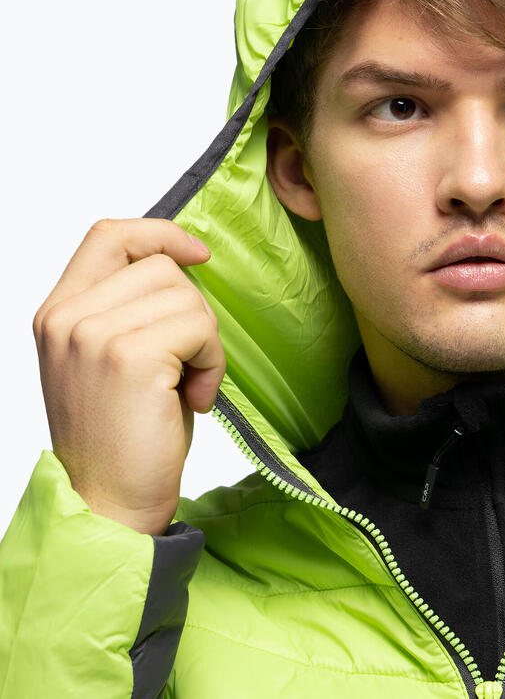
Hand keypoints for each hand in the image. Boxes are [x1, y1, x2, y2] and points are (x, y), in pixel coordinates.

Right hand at [32, 218, 224, 535]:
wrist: (109, 505)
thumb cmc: (124, 435)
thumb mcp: (114, 358)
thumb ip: (131, 308)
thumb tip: (185, 265)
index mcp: (59, 313)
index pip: (108, 235)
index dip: (160, 233)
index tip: (199, 254)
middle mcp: (67, 318)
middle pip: (161, 266)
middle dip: (192, 311)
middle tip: (187, 365)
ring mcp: (93, 335)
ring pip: (186, 295)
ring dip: (205, 341)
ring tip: (187, 386)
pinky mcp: (129, 357)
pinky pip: (200, 327)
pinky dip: (212, 361)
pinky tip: (194, 398)